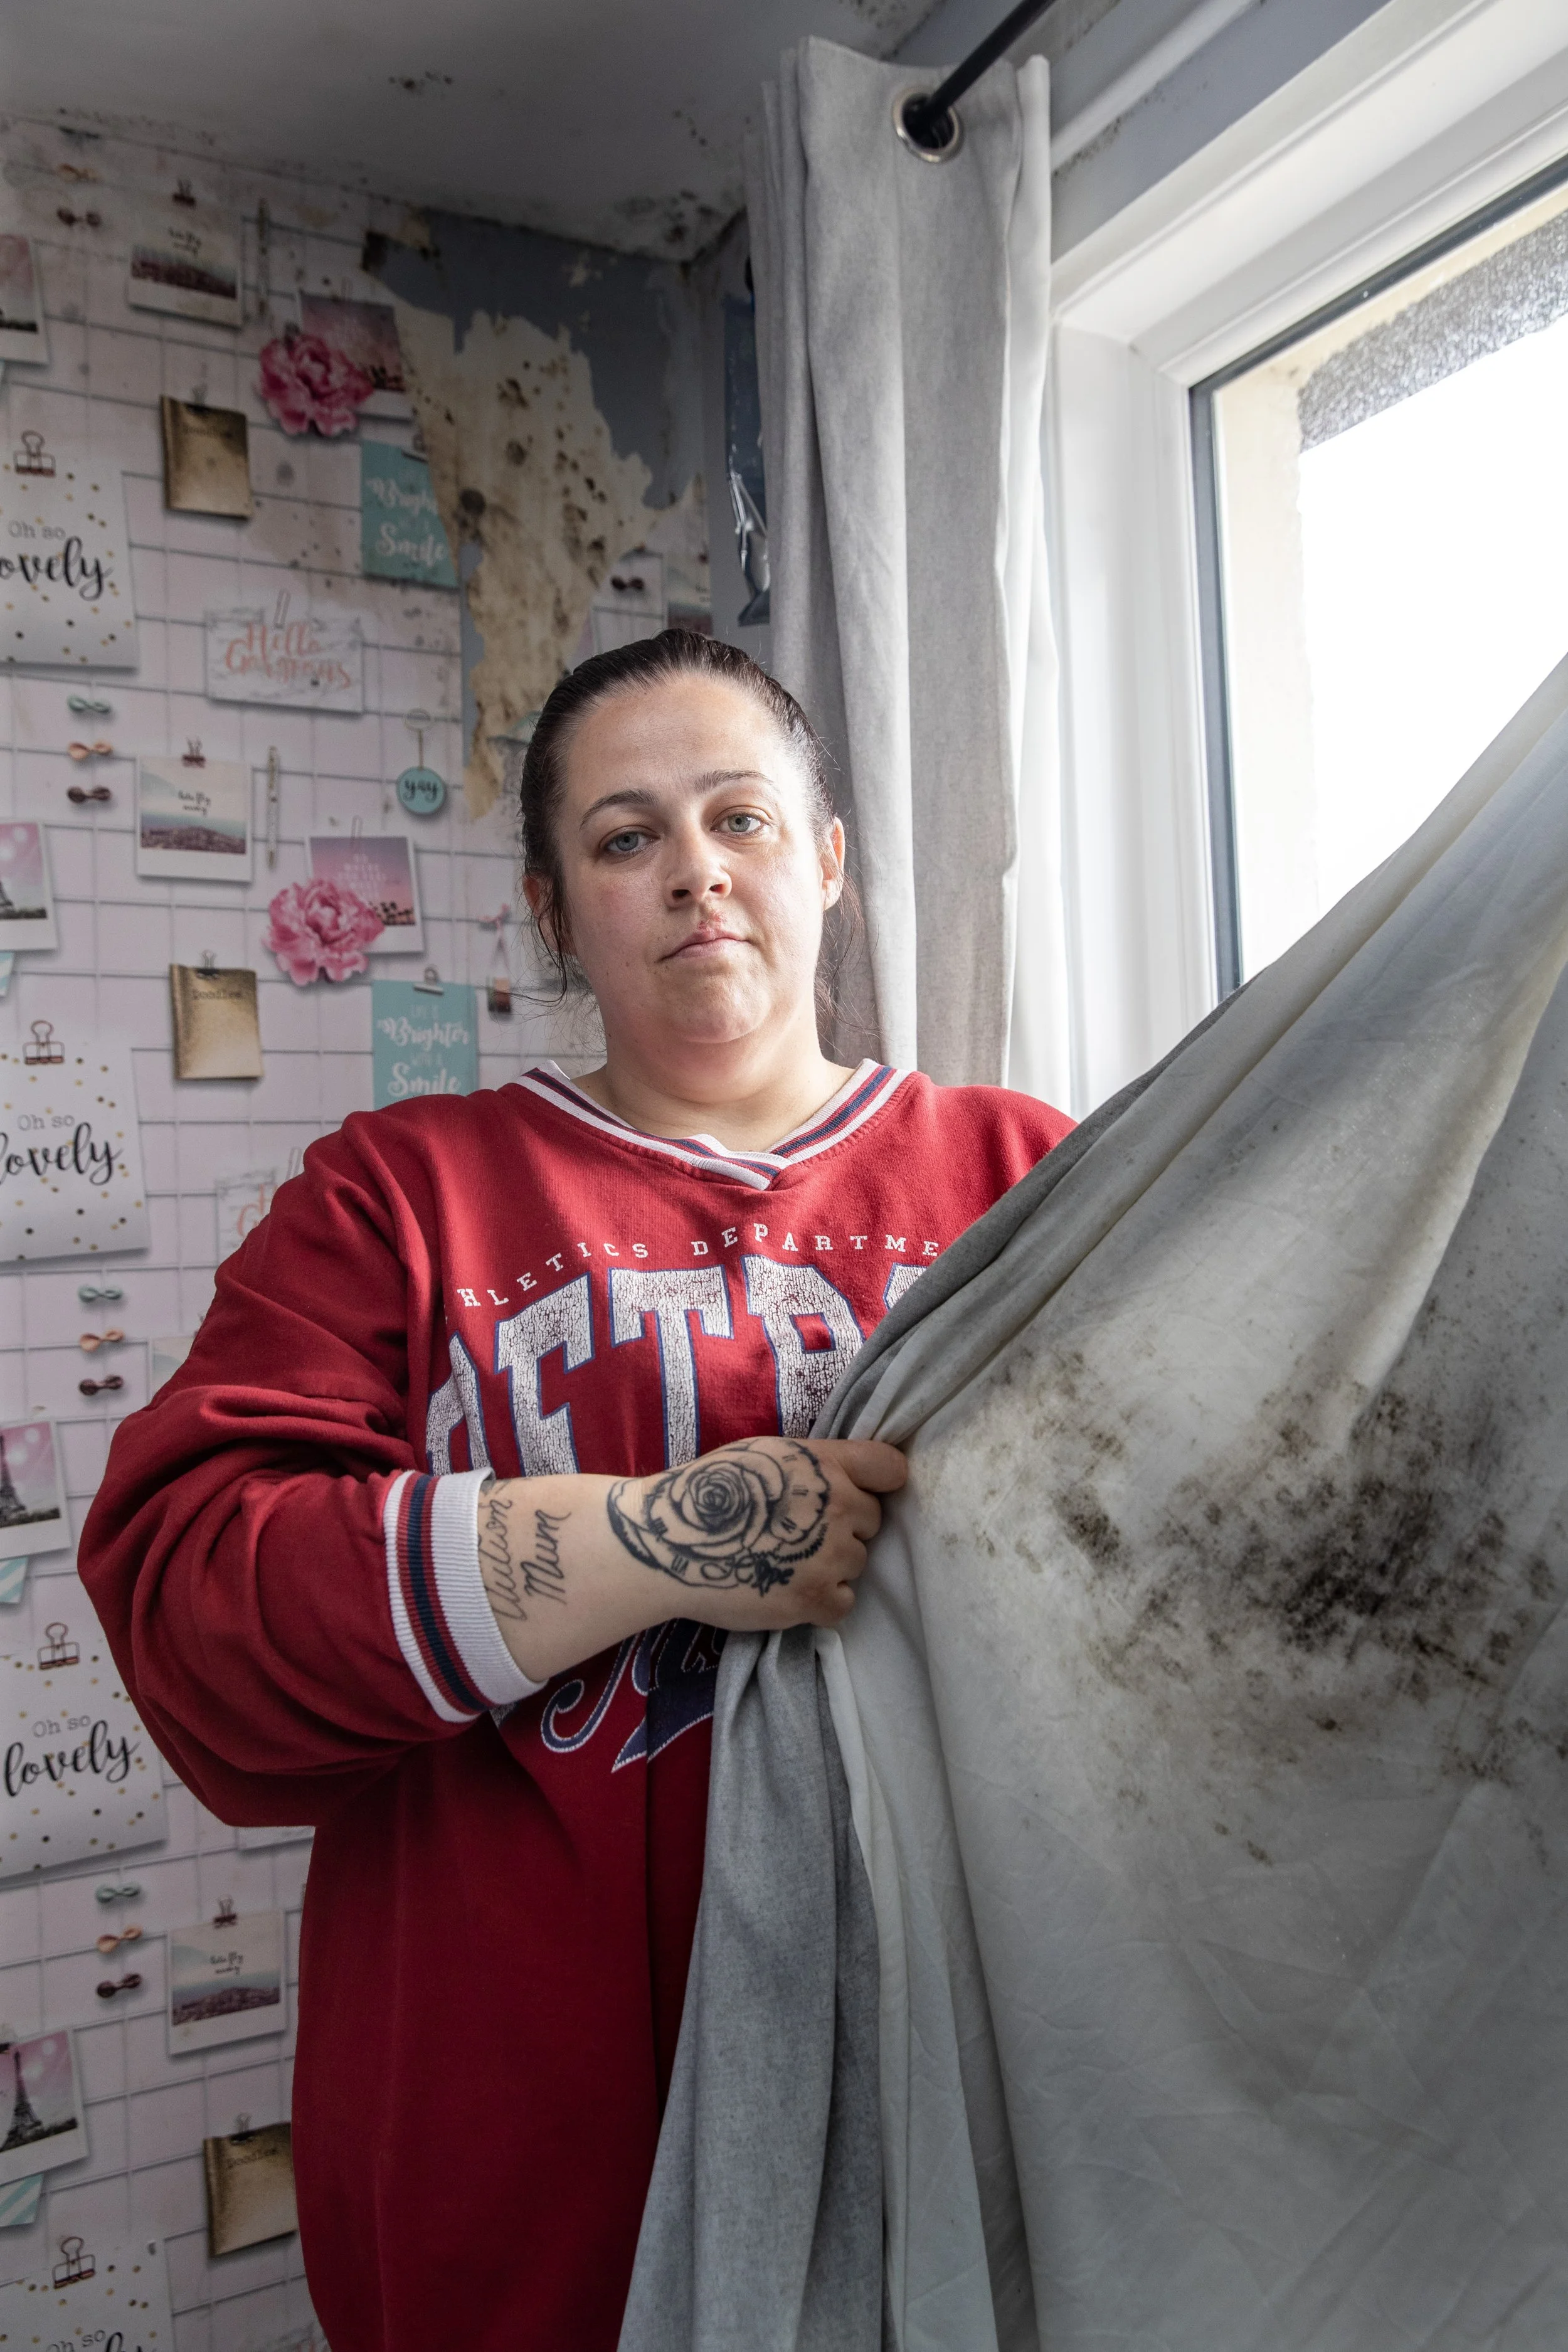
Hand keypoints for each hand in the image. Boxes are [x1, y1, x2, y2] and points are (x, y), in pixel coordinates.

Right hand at [476, 1439, 907, 1683]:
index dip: (879, 1483)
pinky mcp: (815, 1598)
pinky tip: (789, 1589)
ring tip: (786, 1562)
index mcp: (826, 1463)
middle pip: (872, 1521)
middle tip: (800, 1533)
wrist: (670, 1541)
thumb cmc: (712, 1493)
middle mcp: (837, 1506)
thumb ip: (816, 1465)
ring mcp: (828, 1555)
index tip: (860, 1492)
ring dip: (831, 1566)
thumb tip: (849, 1479)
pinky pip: (843, 1603)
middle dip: (845, 1527)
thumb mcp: (768, 1455)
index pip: (891, 1468)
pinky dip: (822, 1601)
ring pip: (858, 1563)